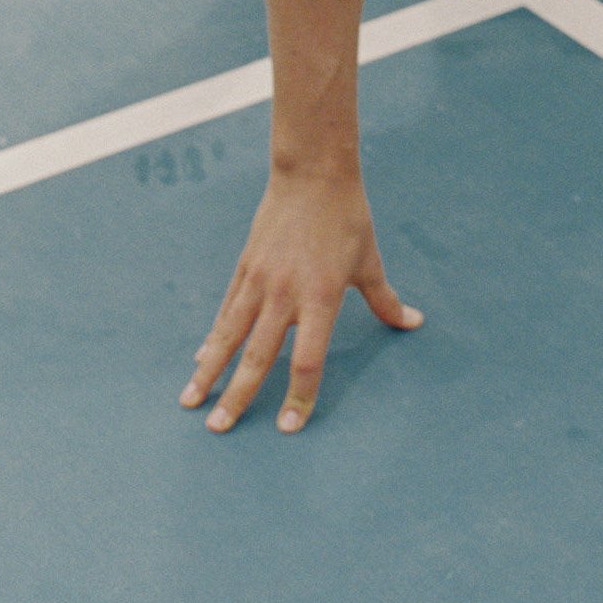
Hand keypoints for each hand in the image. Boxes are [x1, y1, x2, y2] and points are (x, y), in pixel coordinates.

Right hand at [179, 170, 421, 433]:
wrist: (312, 172)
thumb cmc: (347, 217)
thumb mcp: (369, 260)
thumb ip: (385, 298)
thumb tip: (413, 322)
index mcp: (322, 296)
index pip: (308, 358)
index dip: (299, 395)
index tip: (287, 427)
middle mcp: (286, 293)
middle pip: (259, 355)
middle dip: (238, 395)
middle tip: (219, 430)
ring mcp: (260, 280)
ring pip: (230, 335)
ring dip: (210, 371)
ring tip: (189, 401)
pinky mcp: (245, 266)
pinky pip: (227, 310)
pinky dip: (214, 337)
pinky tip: (201, 359)